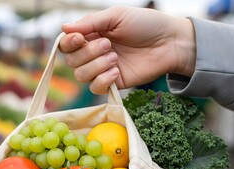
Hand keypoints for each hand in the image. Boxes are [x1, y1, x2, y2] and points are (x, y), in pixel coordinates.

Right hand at [59, 6, 195, 93]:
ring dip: (96, 66)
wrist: (170, 42)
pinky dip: (103, 79)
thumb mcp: (116, 15)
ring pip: (81, 75)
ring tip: (115, 57)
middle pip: (71, 61)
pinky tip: (117, 71)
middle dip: (87, 53)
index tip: (79, 38)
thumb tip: (64, 28)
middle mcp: (93, 53)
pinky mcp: (113, 83)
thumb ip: (90, 22)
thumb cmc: (145, 24)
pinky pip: (95, 87)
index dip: (68, 43)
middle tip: (108, 44)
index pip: (66, 44)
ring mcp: (102, 69)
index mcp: (91, 34)